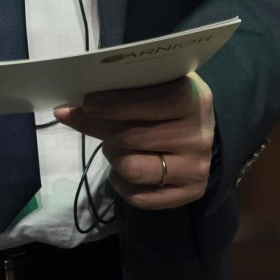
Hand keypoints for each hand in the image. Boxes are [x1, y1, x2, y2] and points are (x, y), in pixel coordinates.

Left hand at [54, 71, 214, 209]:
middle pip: (132, 138)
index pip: (151, 103)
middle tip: (78, 118)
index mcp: (193, 100)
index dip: (115, 104)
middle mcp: (197, 136)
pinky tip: (119, 170)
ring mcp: (196, 168)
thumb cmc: (170, 98)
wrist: (201, 129)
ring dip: (111, 155)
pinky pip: (141, 197)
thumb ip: (132, 85)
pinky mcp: (190, 193)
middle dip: (98, 127)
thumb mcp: (160, 82)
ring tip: (110, 144)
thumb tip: (85, 97)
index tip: (86, 104)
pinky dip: (120, 184)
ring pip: (133, 169)